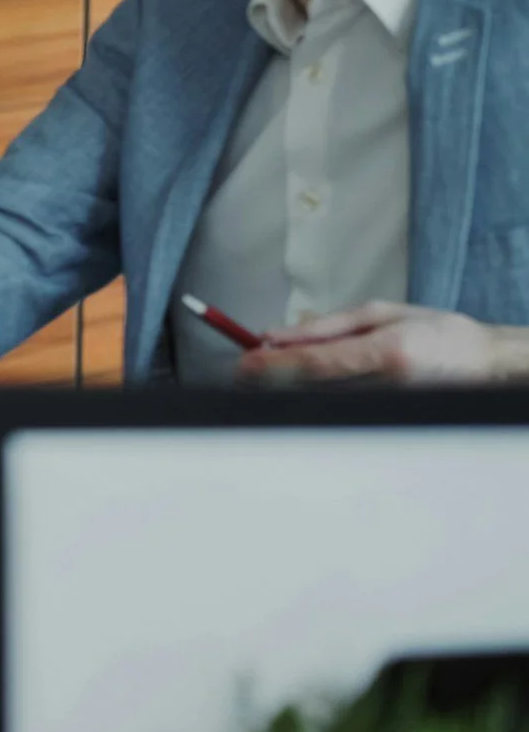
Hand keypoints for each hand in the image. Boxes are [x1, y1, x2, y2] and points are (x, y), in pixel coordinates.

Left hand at [236, 303, 528, 384]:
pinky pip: (339, 407)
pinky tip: (303, 382)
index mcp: (386, 353)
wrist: (485, 363)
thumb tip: (277, 336)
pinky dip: (313, 395)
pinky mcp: (389, 417)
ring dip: (289, 387)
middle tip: (246, 368)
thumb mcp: (380, 313)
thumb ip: (325, 327)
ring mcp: (389, 406)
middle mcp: (388, 385)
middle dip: (273, 378)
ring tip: (270, 370)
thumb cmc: (437, 332)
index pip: (317, 364)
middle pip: (312, 388)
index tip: (245, 363)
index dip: (275, 366)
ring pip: (321, 401)